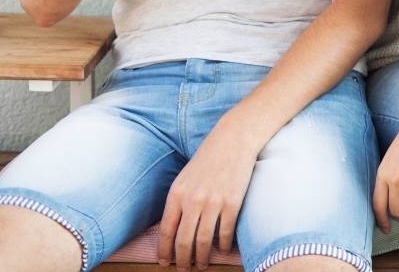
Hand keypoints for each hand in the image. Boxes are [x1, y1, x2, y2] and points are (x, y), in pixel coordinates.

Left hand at [157, 128, 256, 269]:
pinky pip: (225, 232)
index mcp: (177, 194)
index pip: (166, 231)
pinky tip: (222, 248)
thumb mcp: (185, 178)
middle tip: (184, 269)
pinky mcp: (233, 202)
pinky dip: (223, 244)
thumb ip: (179, 202)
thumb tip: (175, 229)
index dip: (164, 251)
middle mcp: (193, 200)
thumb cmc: (209, 158)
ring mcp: (213, 202)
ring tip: (202, 265)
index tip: (165, 262)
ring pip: (204, 240)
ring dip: (202, 257)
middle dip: (182, 260)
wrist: (234, 139)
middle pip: (183, 240)